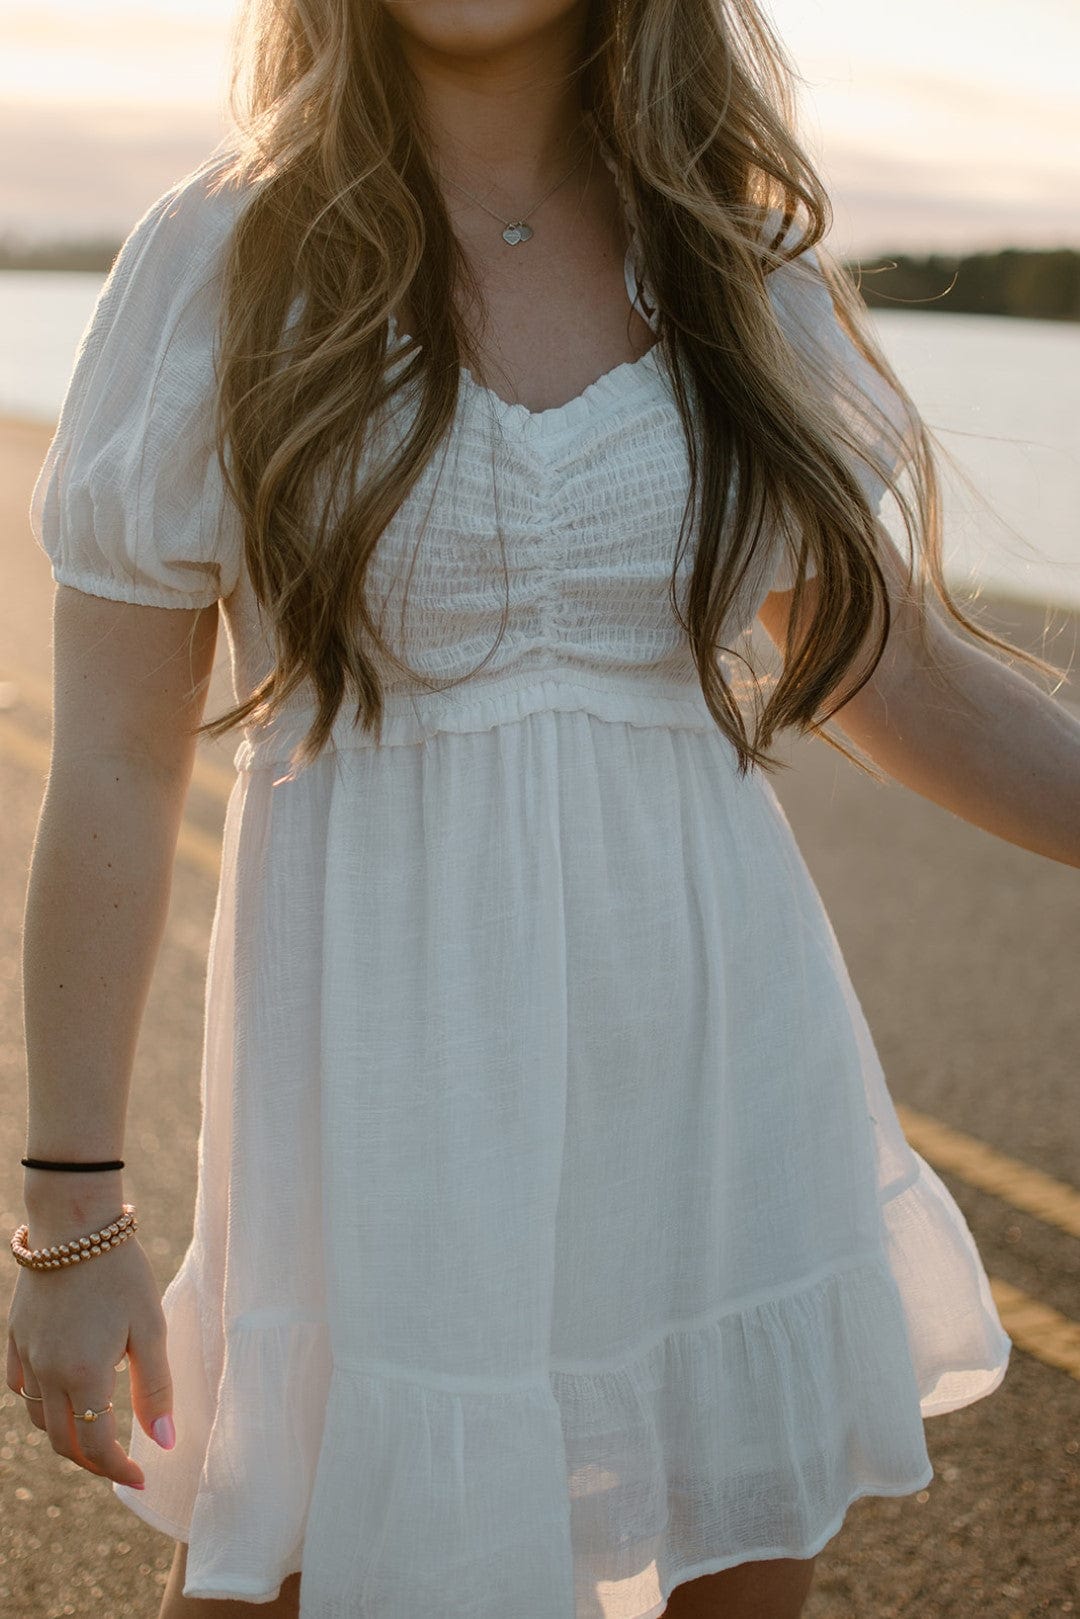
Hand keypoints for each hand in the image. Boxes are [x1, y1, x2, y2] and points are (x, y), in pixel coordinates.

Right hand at [6, 1233, 173, 1488]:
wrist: (75, 1224)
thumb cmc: (121, 1272)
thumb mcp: (150, 1328)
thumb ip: (155, 1388)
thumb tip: (163, 1441)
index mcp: (83, 1376)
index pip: (96, 1445)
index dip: (119, 1469)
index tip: (142, 1476)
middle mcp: (47, 1373)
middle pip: (62, 1440)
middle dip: (92, 1461)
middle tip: (120, 1463)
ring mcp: (26, 1354)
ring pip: (37, 1418)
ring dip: (64, 1435)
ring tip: (93, 1434)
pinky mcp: (15, 1335)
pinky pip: (19, 1385)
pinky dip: (38, 1402)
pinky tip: (58, 1395)